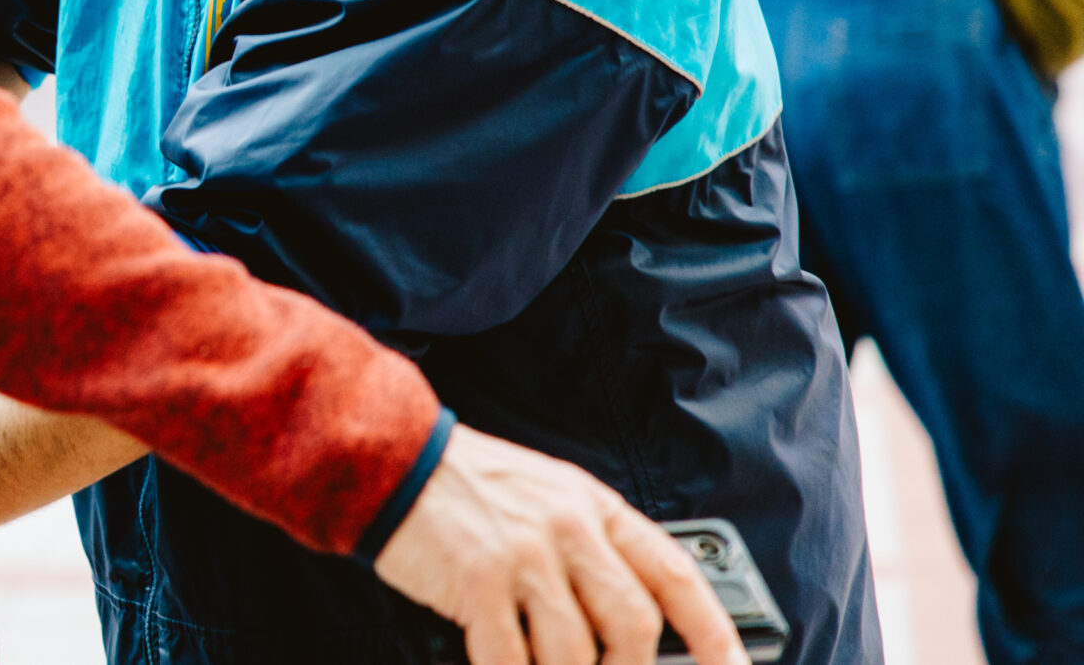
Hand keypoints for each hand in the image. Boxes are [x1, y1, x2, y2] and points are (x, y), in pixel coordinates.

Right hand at [374, 426, 746, 664]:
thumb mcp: (545, 497)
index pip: (674, 573)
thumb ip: (590, 548)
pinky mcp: (477, 580)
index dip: (713, 632)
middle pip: (632, 624)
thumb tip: (627, 626)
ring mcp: (523, 554)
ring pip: (575, 652)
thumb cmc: (466, 487)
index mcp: (592, 506)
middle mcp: (568, 527)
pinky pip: (510, 659)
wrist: (390, 460)